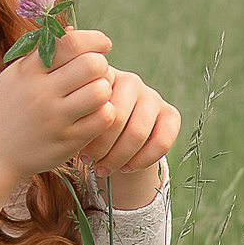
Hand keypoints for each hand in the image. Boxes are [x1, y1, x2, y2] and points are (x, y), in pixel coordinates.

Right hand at [0, 26, 122, 185]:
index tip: (103, 44)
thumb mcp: (15, 76)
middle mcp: (41, 93)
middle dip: (101, 63)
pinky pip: (102, 119)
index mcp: (28, 72)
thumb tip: (71, 28)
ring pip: (100, 92)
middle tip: (97, 71)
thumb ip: (40, 53)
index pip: (70, 43)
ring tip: (96, 92)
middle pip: (91, 65)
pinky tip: (95, 112)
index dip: (94, 39)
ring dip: (104, 88)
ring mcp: (55, 119)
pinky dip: (105, 112)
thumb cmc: (8, 108)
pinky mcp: (67, 141)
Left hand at [78, 68, 178, 205]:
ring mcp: (152, 96)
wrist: (112, 138)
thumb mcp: (76, 117)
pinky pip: (161, 141)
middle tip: (89, 163)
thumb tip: (73, 127)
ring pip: (138, 132)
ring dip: (119, 157)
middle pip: (117, 118)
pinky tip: (126, 169)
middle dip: (102, 147)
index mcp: (103, 75)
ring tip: (103, 169)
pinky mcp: (171, 114)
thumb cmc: (86, 125)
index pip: (96, 101)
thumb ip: (74, 114)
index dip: (88, 132)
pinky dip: (143, 160)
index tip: (79, 153)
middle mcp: (131, 80)